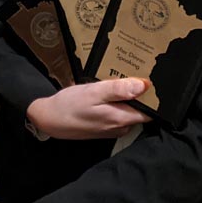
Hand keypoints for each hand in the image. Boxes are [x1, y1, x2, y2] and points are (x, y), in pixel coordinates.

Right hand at [26, 78, 151, 139]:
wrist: (48, 119)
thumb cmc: (69, 105)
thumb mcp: (93, 92)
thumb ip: (118, 89)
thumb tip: (144, 86)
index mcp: (122, 119)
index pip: (151, 110)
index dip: (153, 95)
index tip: (150, 78)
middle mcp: (121, 127)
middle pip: (140, 109)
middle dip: (139, 92)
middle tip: (131, 73)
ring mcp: (113, 129)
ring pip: (129, 110)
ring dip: (126, 96)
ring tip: (118, 79)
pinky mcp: (105, 127)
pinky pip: (118, 113)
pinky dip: (116, 102)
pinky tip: (106, 91)